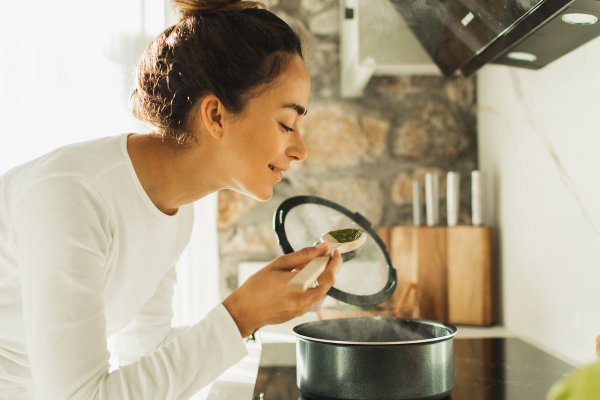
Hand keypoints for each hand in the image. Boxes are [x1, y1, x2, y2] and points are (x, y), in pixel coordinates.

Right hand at [222, 243, 341, 336]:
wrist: (244, 311)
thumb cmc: (255, 287)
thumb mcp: (277, 265)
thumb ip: (302, 256)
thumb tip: (320, 248)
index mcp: (296, 285)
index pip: (326, 274)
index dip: (334, 262)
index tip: (335, 252)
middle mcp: (302, 300)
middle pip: (328, 284)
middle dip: (331, 269)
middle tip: (327, 257)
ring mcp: (302, 310)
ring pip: (322, 292)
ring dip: (322, 278)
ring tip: (312, 267)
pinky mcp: (299, 315)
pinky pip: (314, 299)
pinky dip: (314, 287)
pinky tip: (304, 279)